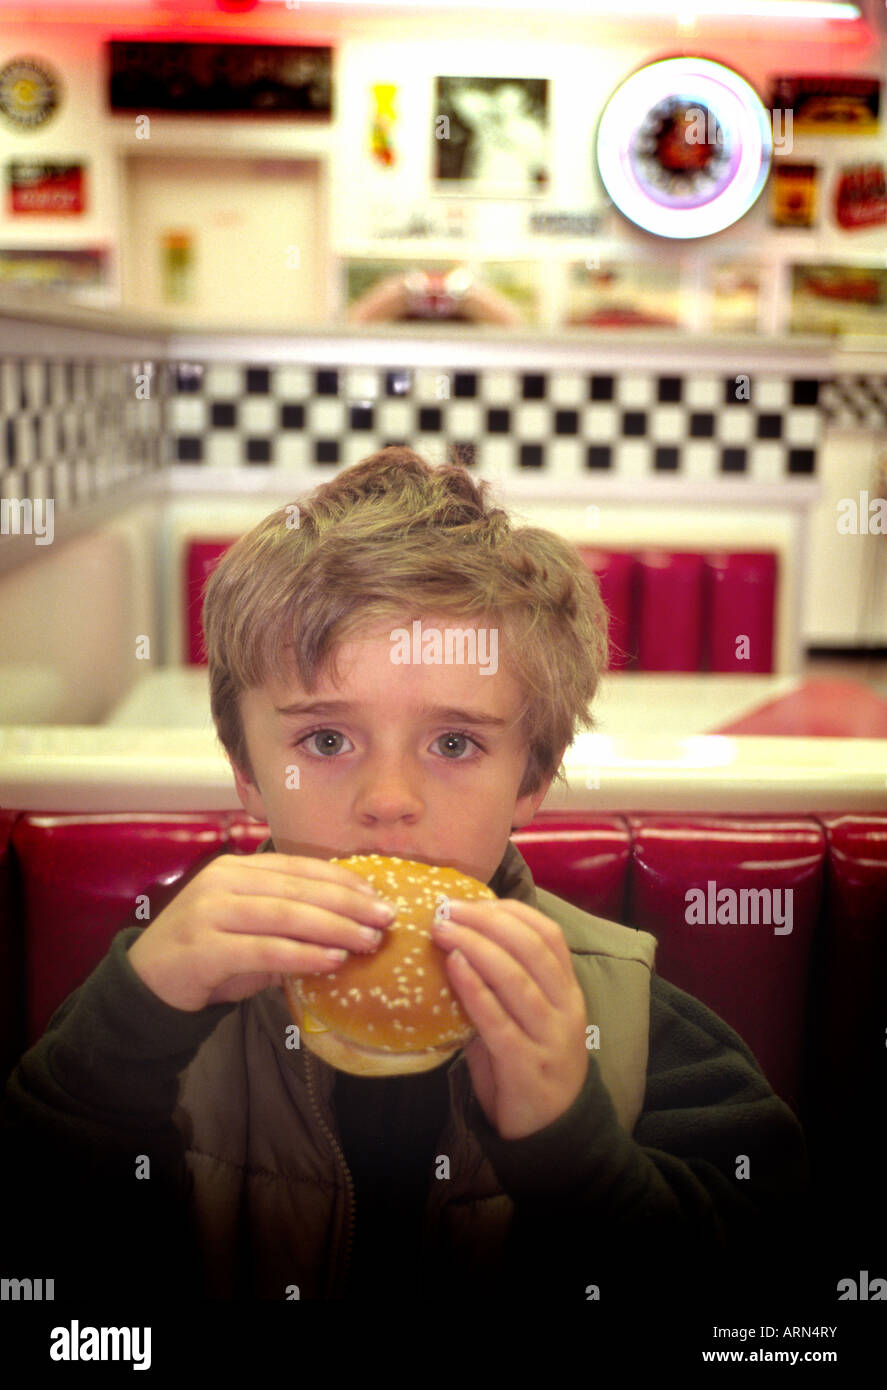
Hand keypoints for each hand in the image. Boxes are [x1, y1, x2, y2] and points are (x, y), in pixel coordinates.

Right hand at [127, 853, 394, 1010]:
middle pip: (298, 888)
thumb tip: (351, 924)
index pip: (299, 867)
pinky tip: (332, 960)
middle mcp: (223, 881)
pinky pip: (265, 949)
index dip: (342, 880)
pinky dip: (303, 954)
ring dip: (334, 927)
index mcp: (237, 868)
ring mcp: (210, 912)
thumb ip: (288, 919)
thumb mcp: (250, 927)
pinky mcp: (204, 948)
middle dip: (348, 903)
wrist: (148, 983)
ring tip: (368, 941)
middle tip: (385, 918)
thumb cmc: (209, 954)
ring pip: (286, 914)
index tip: (378, 895)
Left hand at [431, 899, 587, 1139]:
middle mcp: (565, 1008)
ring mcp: (549, 1037)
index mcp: (568, 991)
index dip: (511, 911)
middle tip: (447, 909)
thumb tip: (455, 943)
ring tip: (442, 929)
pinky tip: (454, 967)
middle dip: (487, 921)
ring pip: (517, 979)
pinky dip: (475, 988)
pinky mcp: (526, 1066)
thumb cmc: (529, 1065)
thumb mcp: (525, 1019)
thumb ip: (502, 986)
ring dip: (476, 946)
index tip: (473, 900)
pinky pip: (499, 1021)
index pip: (549, 934)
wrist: (551, 1132)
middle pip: (531, 948)